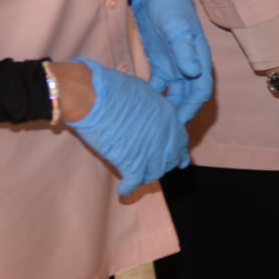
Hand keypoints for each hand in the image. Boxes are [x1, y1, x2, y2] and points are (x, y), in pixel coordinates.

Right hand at [66, 57, 192, 193]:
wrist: (96, 97)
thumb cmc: (115, 88)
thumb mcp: (144, 92)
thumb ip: (151, 108)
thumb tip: (146, 114)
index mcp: (170, 117)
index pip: (181, 141)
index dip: (178, 152)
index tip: (177, 161)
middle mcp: (166, 136)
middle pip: (170, 160)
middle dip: (163, 165)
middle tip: (152, 169)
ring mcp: (151, 152)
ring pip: (155, 173)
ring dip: (146, 176)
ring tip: (137, 178)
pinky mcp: (132, 163)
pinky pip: (134, 182)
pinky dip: (128, 187)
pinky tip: (123, 190)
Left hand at [128, 0, 211, 123]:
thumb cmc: (171, 8)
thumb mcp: (178, 27)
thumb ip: (184, 49)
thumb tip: (193, 73)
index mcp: (199, 60)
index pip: (200, 91)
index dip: (192, 108)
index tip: (178, 122)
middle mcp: (190, 67)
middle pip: (187, 98)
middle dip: (178, 115)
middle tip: (162, 131)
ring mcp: (175, 67)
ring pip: (174, 96)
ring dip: (166, 109)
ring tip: (152, 124)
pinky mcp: (161, 65)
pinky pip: (159, 88)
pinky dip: (153, 98)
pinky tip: (140, 107)